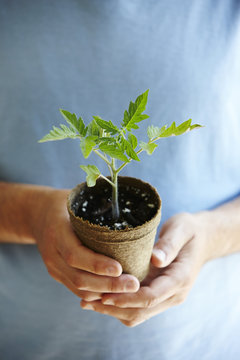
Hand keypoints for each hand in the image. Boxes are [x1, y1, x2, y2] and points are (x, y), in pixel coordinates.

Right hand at [35, 189, 139, 300]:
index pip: (75, 254)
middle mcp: (52, 253)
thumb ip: (97, 206)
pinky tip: (115, 293)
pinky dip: (96, 294)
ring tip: (130, 290)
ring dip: (105, 293)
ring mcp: (53, 266)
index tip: (120, 268)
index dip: (97, 264)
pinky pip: (77, 289)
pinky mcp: (58, 274)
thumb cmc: (63, 203)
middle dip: (108, 285)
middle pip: (79, 278)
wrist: (37, 214)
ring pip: (79, 288)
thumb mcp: (77, 200)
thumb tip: (127, 208)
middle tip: (134, 284)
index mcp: (57, 232)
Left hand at [81, 212, 209, 325]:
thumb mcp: (181, 229)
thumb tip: (156, 260)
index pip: (151, 296)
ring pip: (139, 313)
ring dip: (113, 310)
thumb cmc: (189, 231)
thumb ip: (169, 244)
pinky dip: (120, 305)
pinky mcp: (158, 292)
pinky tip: (100, 298)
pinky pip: (138, 306)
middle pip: (142, 310)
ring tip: (87, 302)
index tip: (105, 295)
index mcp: (180, 278)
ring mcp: (166, 295)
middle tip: (87, 301)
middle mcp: (174, 293)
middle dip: (114, 308)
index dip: (127, 298)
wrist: (202, 239)